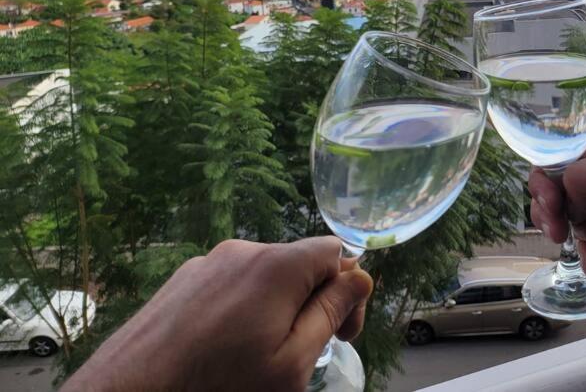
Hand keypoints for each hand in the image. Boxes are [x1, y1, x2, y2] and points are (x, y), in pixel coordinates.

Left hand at [63, 237, 372, 391]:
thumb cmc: (218, 387)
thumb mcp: (291, 363)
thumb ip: (330, 313)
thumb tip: (360, 276)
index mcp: (277, 265)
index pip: (336, 251)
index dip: (348, 290)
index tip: (341, 332)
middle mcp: (243, 251)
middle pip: (300, 263)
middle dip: (313, 301)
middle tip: (302, 352)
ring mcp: (207, 263)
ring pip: (265, 275)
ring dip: (277, 308)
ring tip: (258, 355)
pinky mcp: (182, 280)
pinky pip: (230, 284)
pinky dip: (241, 309)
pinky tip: (224, 348)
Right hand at [529, 118, 585, 274]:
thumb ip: (584, 177)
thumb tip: (562, 198)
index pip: (558, 157)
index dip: (546, 183)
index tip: (551, 210)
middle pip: (563, 187)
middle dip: (555, 210)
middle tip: (558, 233)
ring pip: (579, 213)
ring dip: (574, 233)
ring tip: (583, 251)